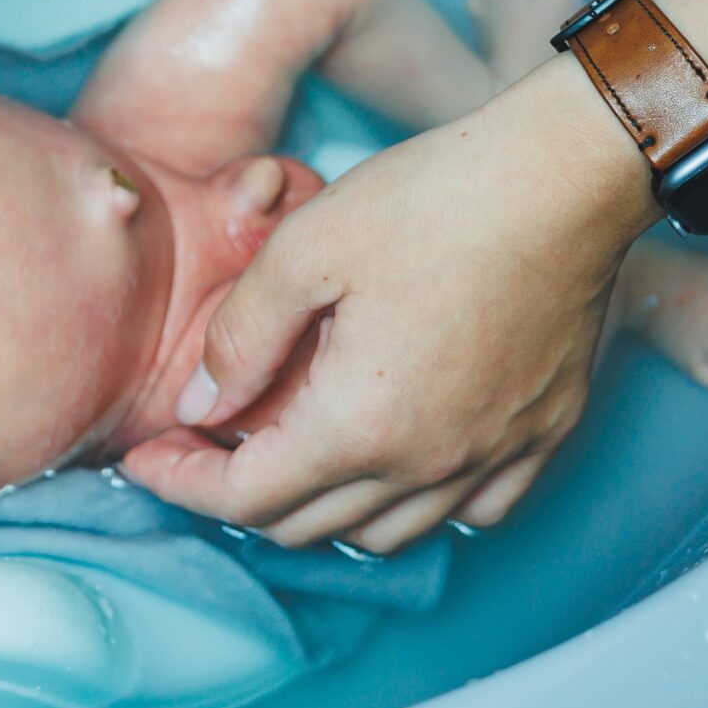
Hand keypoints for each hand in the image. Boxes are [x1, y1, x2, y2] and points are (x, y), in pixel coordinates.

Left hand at [120, 62, 655, 552]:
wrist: (566, 175)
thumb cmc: (434, 201)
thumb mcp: (302, 252)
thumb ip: (239, 340)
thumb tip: (197, 408)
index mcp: (360, 426)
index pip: (244, 500)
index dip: (178, 484)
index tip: (141, 456)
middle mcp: (431, 464)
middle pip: (307, 525)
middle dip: (235, 496)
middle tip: (196, 447)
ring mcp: (496, 456)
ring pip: (386, 533)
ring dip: (321, 508)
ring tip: (284, 453)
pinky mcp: (544, 435)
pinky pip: (471, 511)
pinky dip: (417, 503)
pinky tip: (392, 455)